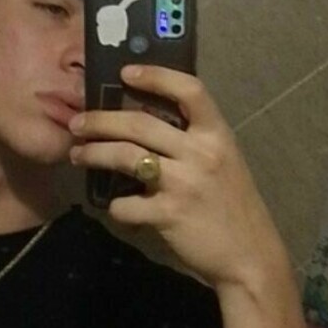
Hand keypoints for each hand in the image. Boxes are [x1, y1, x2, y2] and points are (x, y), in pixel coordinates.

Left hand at [69, 65, 285, 288]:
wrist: (249, 255)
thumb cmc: (232, 207)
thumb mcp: (223, 162)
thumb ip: (194, 141)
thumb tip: (149, 124)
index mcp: (217, 135)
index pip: (189, 90)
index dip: (156, 76)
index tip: (126, 72)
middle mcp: (201, 153)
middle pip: (140, 122)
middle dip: (101, 120)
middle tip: (78, 123)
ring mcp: (184, 183)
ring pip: (126, 156)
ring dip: (94, 153)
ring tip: (77, 155)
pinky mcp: (169, 214)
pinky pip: (127, 205)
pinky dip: (114, 207)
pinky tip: (113, 207)